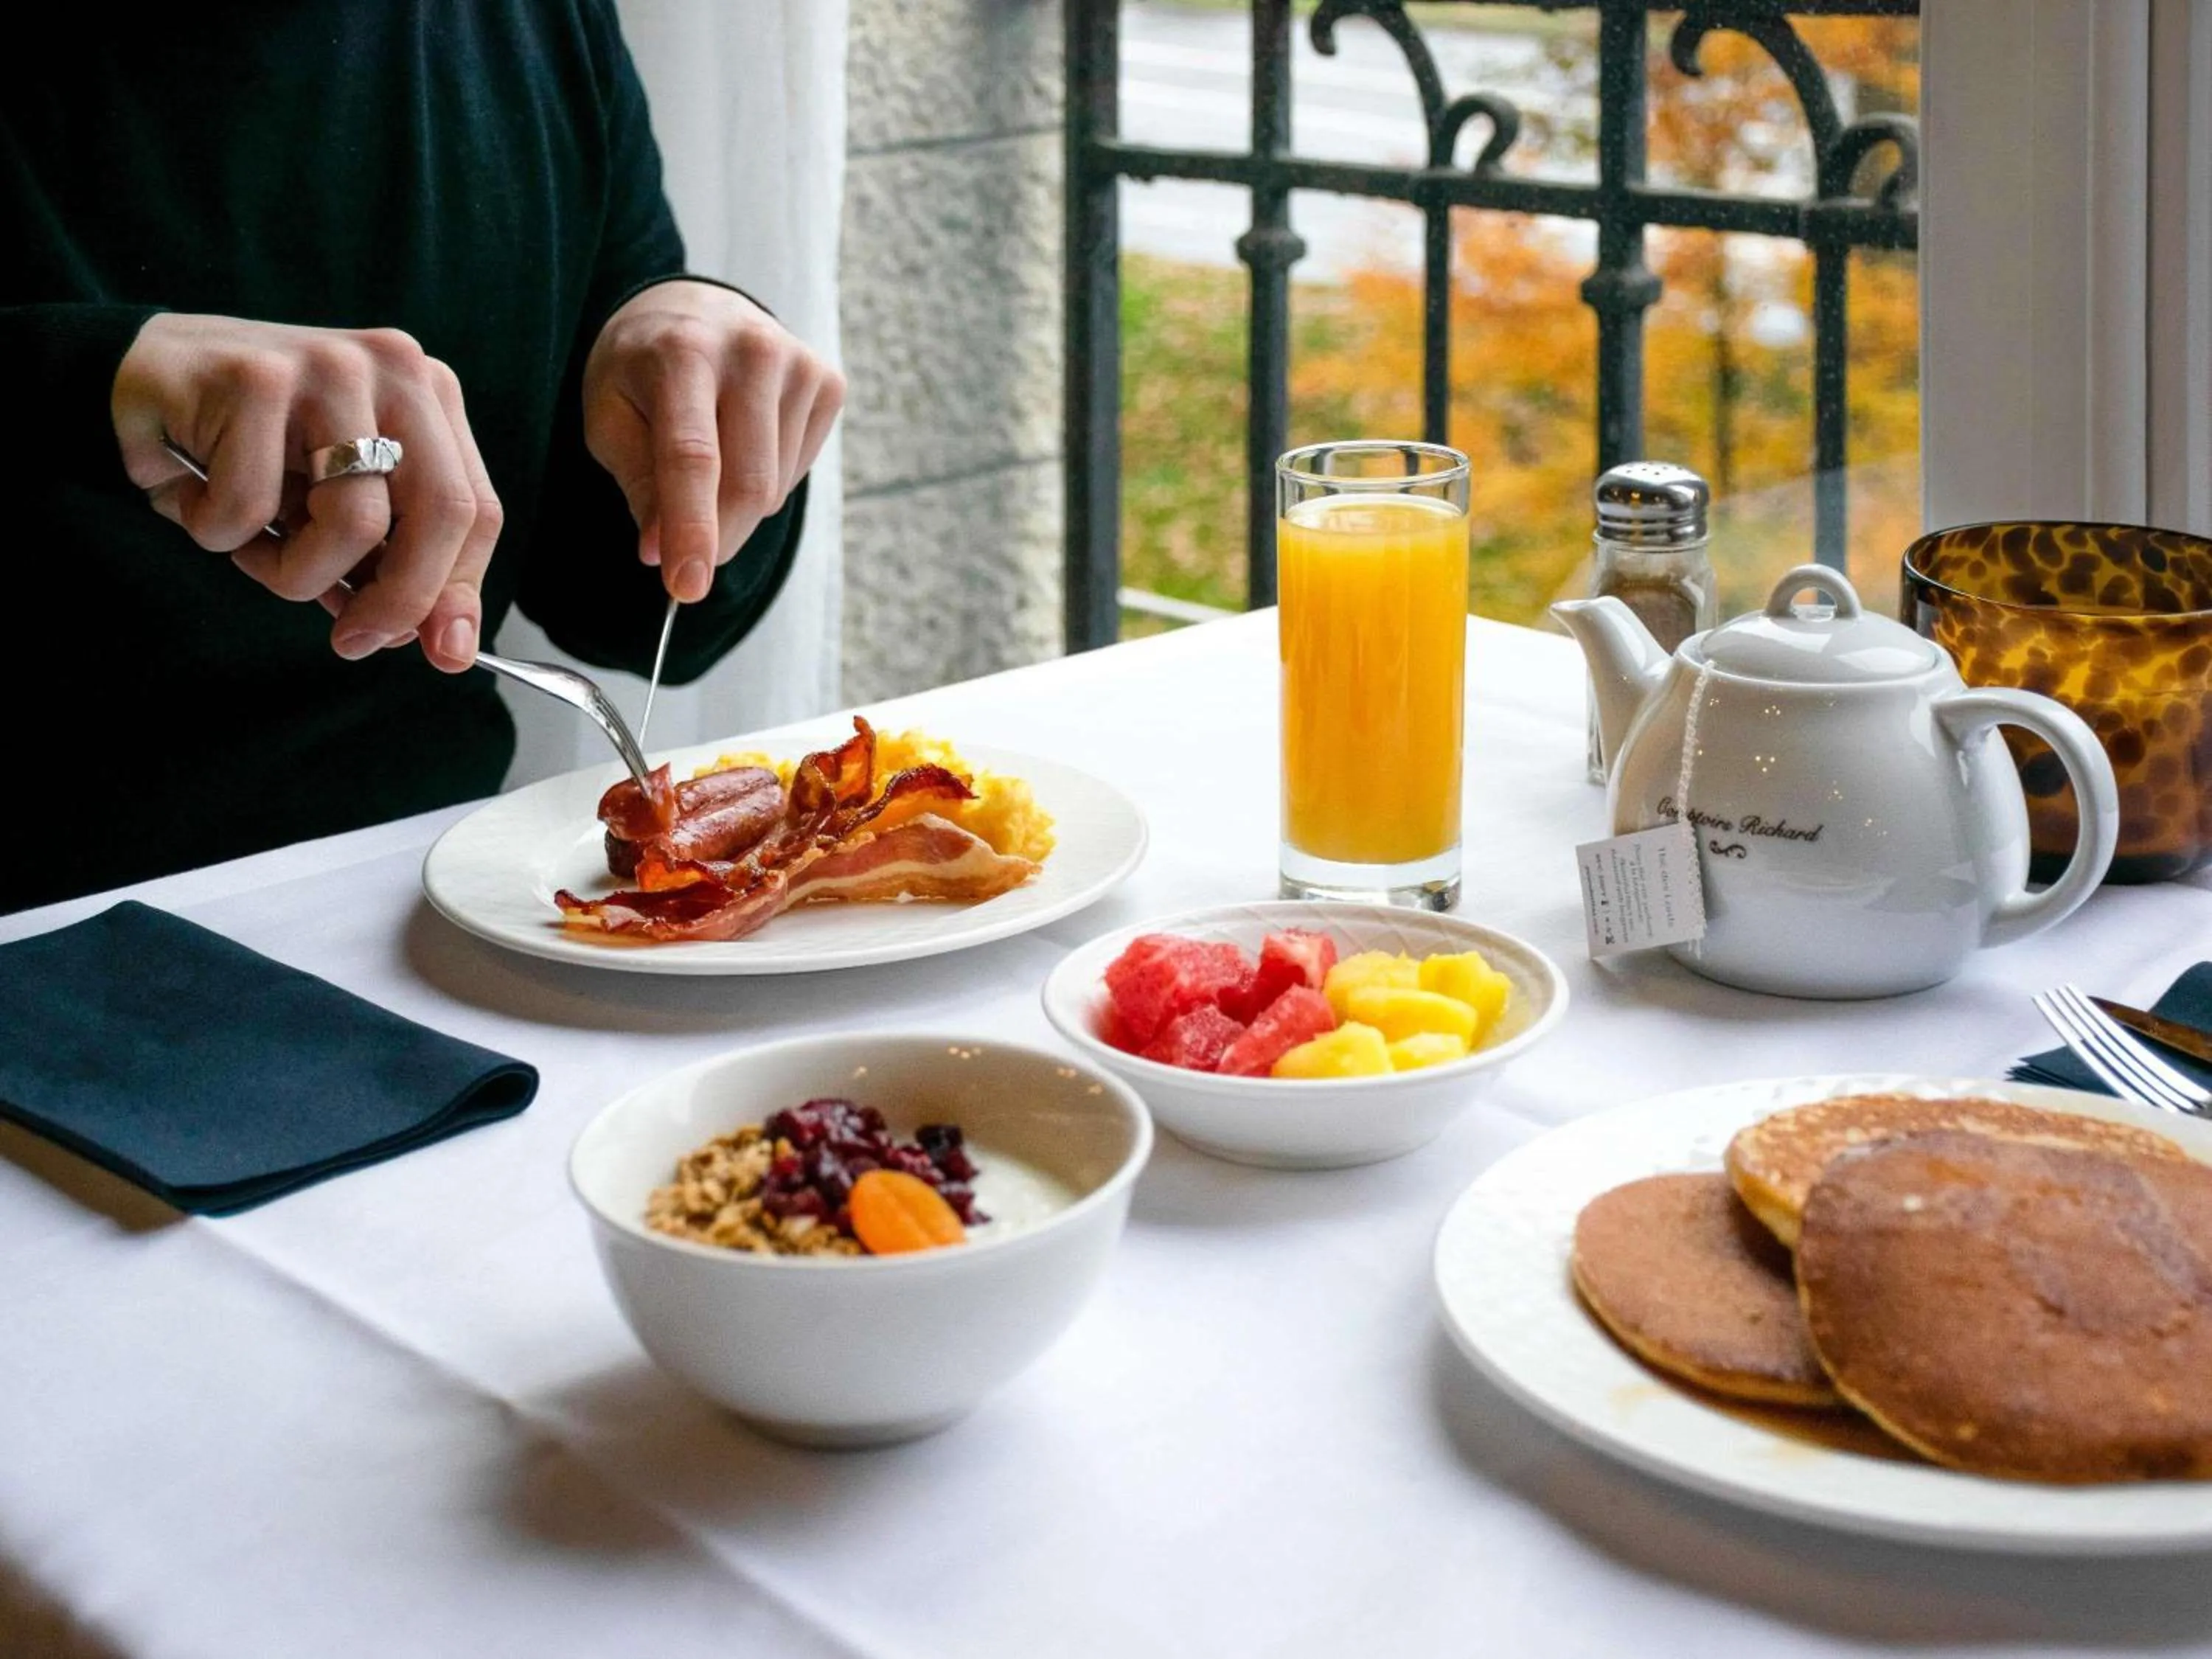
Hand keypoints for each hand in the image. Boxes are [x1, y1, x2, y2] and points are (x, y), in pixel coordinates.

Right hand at [111, 313, 503, 670]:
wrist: (139, 377)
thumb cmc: (252, 452)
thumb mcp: (337, 508)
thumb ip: (394, 564)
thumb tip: (446, 644)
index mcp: (430, 398)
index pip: (476, 510)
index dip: (460, 590)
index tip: (442, 651)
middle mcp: (396, 369)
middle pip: (440, 515)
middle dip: (400, 600)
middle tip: (354, 642)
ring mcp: (329, 365)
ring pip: (353, 523)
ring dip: (294, 571)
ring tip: (250, 546)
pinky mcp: (256, 376)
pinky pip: (252, 506)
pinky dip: (218, 531)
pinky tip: (196, 495)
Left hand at [582, 281, 843, 601]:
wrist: (692, 309)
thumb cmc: (642, 371)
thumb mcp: (610, 418)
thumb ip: (639, 485)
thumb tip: (663, 553)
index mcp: (682, 352)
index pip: (693, 457)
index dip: (692, 528)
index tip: (686, 587)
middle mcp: (750, 349)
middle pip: (746, 483)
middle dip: (717, 537)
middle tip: (686, 557)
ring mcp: (797, 363)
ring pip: (774, 488)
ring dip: (736, 505)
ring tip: (709, 462)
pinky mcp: (827, 381)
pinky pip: (798, 472)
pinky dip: (766, 482)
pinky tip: (743, 443)